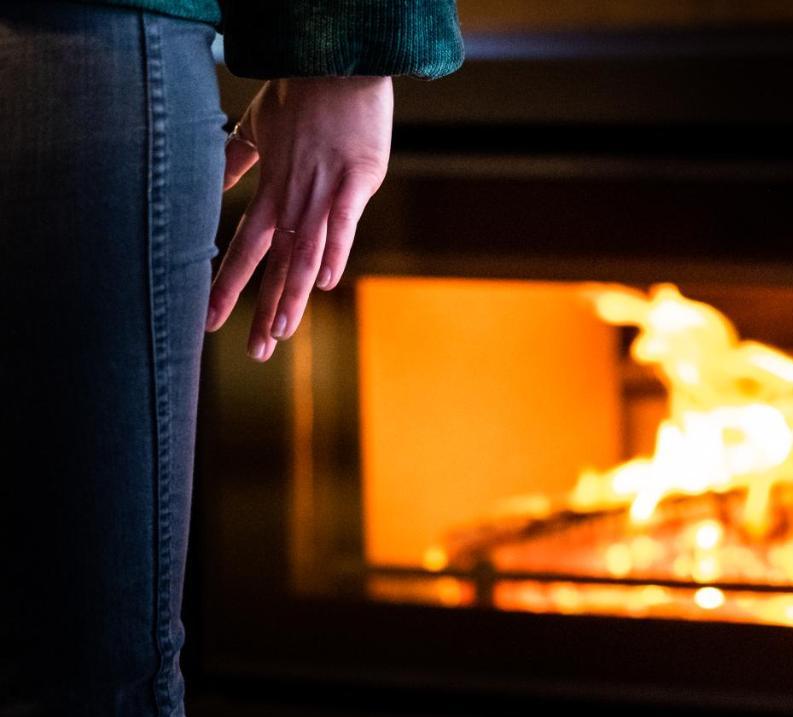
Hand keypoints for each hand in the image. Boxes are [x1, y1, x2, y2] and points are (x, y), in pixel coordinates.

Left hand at [207, 76, 392, 360]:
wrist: (337, 64)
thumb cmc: (301, 95)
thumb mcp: (258, 126)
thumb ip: (238, 158)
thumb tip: (219, 176)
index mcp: (272, 190)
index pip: (244, 247)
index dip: (227, 285)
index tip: (210, 321)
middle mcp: (293, 198)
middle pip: (273, 262)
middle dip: (262, 308)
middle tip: (255, 352)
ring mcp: (324, 191)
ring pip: (305, 252)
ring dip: (292, 294)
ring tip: (283, 332)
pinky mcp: (356, 180)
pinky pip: (342, 221)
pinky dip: (334, 250)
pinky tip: (326, 283)